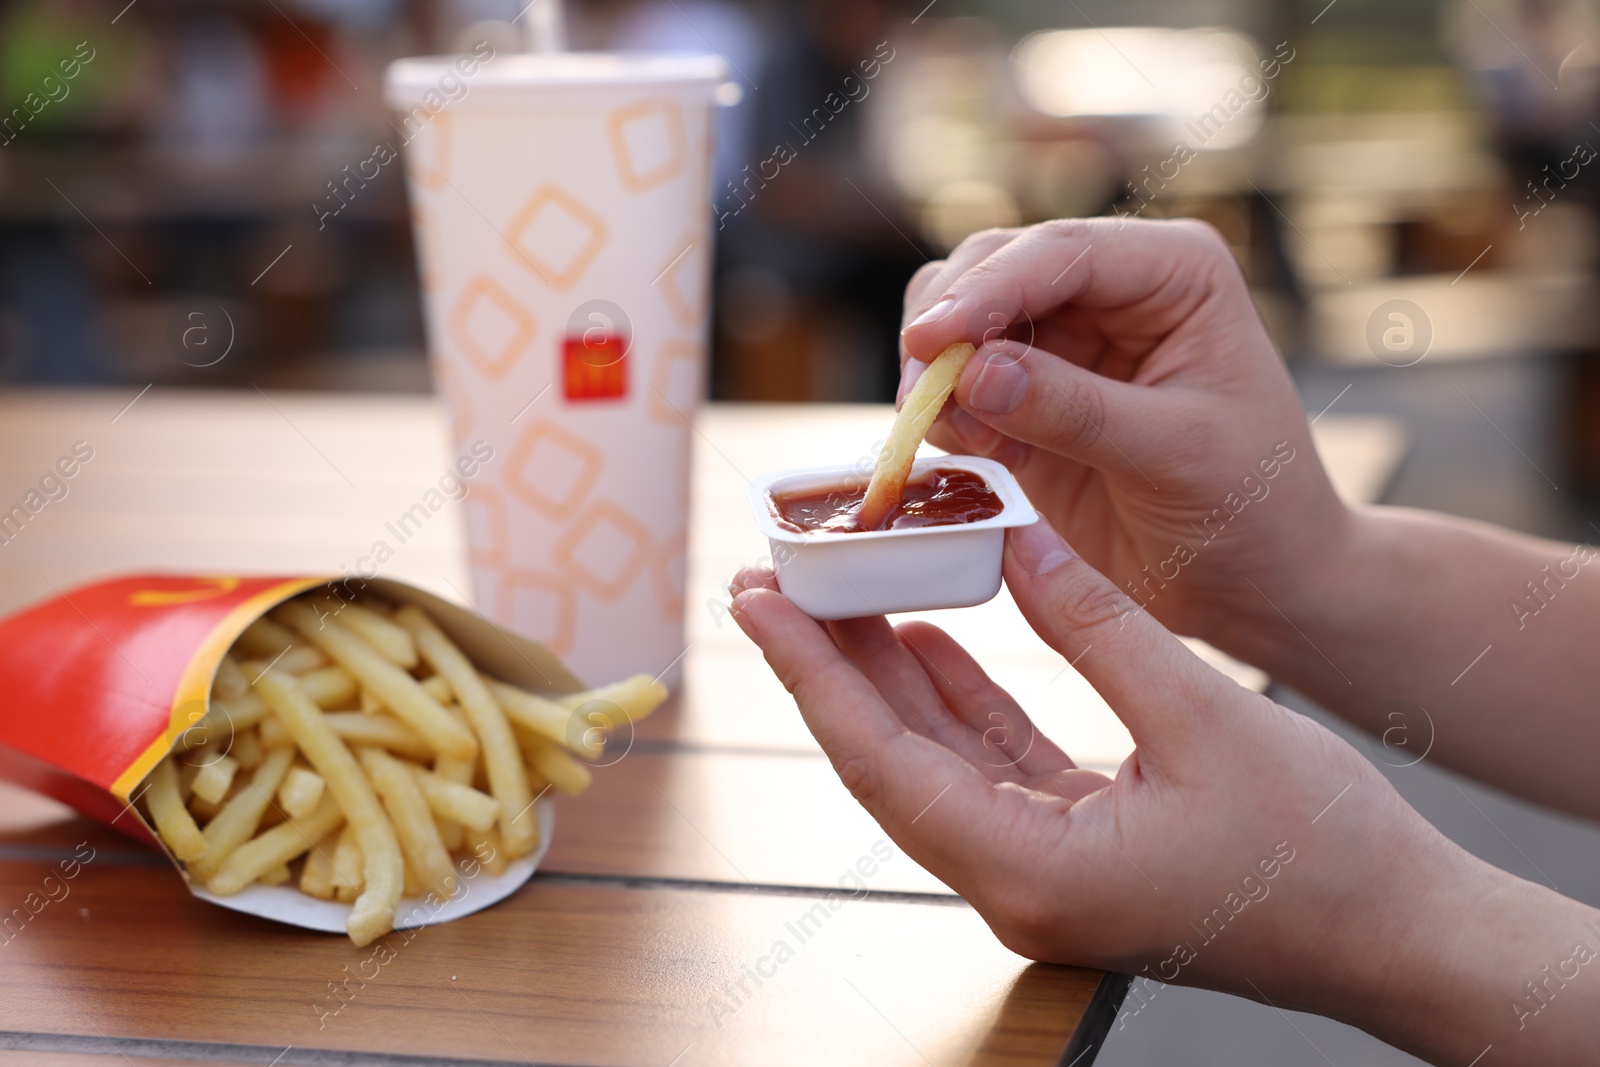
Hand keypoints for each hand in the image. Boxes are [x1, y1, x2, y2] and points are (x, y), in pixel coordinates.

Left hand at [728, 518, 1562, 1063]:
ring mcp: (1042, 866)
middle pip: (889, 759)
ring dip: (887, 676)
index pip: (882, 760)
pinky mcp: (1073, 845)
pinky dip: (957, 697)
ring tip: (839, 590)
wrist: (1397, 932)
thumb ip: (1094, 624)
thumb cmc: (1317, 849)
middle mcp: (1015, 881)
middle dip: (829, 668)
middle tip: (773, 583)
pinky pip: (989, 763)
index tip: (760, 604)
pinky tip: (928, 634)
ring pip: (933, 758)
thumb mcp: (1200, 714)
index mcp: (1030, 871)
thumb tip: (1010, 538)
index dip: (815, 675)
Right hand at [898, 218, 1347, 642]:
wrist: (1251, 583)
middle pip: (993, 266)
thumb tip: (973, 373)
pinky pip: (956, 384)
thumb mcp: (1175, 454)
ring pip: (960, 318)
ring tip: (949, 432)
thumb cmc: (1248, 507)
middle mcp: (1111, 289)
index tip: (928, 340)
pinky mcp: (1026, 398)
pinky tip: (970, 454)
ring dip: (935, 369)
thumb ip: (1076, 410)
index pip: (1062, 252)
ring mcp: (1063, 342)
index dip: (987, 289)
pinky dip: (942, 412)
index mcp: (1172, 271)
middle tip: (919, 396)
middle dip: (947, 325)